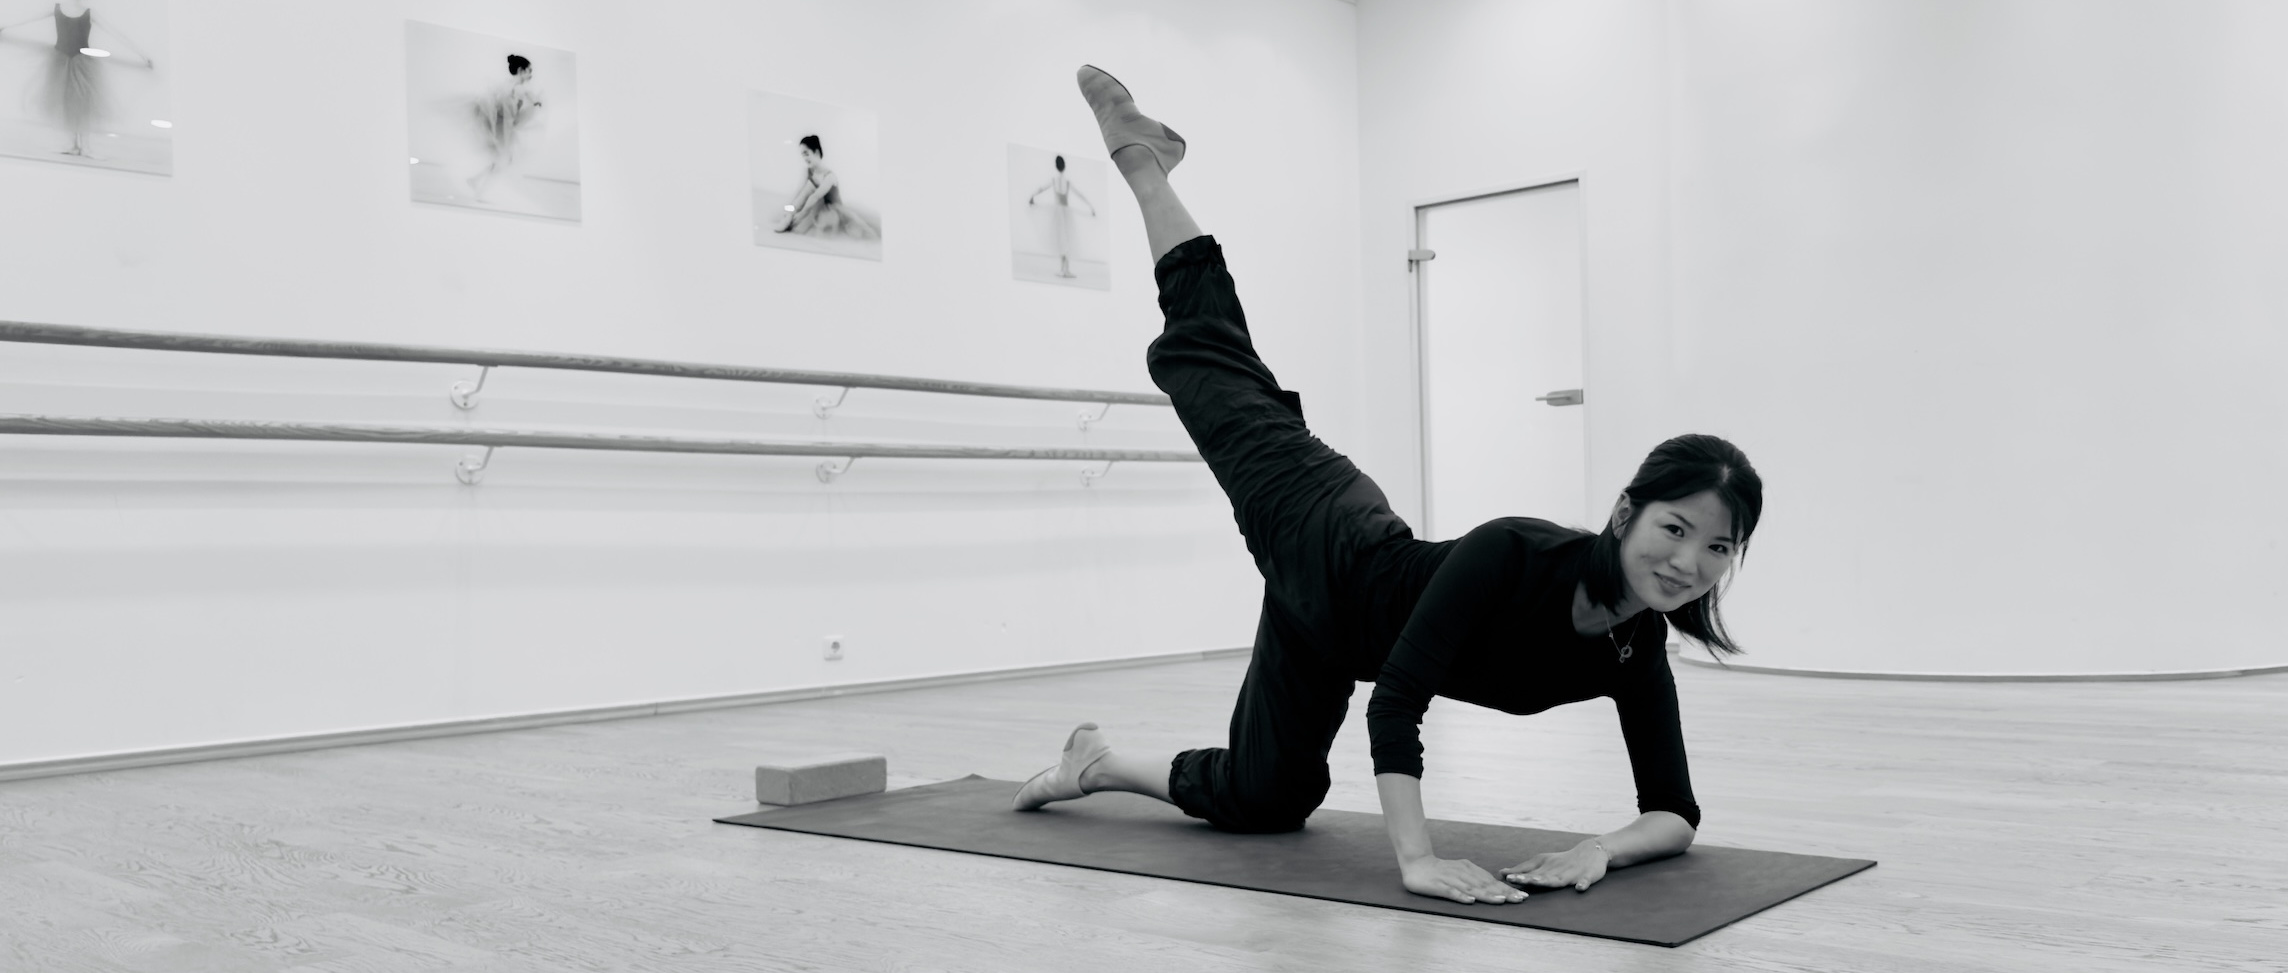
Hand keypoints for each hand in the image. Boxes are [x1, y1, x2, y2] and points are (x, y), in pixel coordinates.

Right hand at [1401, 856, 1528, 904]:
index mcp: (1470, 870)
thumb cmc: (1441, 871)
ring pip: (1472, 888)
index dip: (1507, 889)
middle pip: (1486, 885)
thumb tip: (1495, 888)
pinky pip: (1451, 892)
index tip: (1522, 896)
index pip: (1492, 882)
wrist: (1417, 863)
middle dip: (1504, 893)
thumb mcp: (1461, 872)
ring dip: (1487, 895)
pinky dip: (1461, 896)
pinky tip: (1470, 901)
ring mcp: (1451, 879)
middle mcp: (1463, 873)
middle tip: (1520, 899)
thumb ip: (1475, 879)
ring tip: (1501, 901)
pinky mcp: (1439, 885)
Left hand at [1501, 842, 1609, 891]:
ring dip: (1550, 880)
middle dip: (1528, 878)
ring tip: (1539, 882)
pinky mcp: (1587, 876)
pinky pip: (1585, 881)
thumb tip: (1501, 873)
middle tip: (1515, 879)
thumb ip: (1524, 869)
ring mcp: (1571, 873)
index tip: (1505, 877)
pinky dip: (1582, 884)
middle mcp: (1556, 870)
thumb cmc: (1562, 861)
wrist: (1590, 852)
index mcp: (1546, 866)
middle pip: (1541, 875)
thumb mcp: (1542, 862)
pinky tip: (1580, 888)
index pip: (1530, 871)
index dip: (1518, 875)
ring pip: (1560, 878)